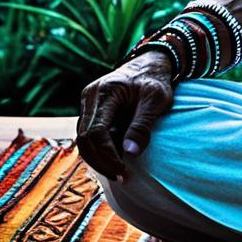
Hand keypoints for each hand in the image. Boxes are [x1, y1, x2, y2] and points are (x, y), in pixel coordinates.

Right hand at [76, 51, 173, 181]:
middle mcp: (90, 97)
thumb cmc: (155, 80)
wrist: (151, 64)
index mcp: (104, 91)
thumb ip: (142, 125)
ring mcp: (88, 104)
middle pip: (85, 139)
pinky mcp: (92, 110)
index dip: (107, 155)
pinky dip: (102, 149)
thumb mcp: (156, 100)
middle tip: (121, 177)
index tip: (122, 171)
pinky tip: (117, 159)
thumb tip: (130, 154)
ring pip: (85, 140)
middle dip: (101, 162)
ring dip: (101, 158)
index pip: (96, 132)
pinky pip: (91, 135)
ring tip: (121, 171)